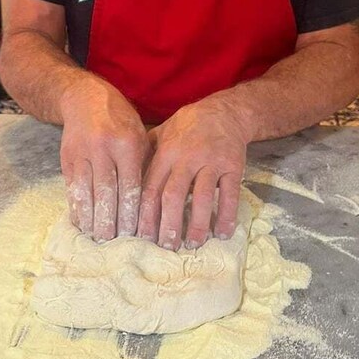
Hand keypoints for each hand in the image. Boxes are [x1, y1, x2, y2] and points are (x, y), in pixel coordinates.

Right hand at [60, 77, 149, 240]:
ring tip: (95, 237)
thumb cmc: (121, 120)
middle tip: (112, 242)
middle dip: (109, 219)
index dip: (130, 211)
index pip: (130, 184)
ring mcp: (82, 152)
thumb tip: (149, 202)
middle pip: (106, 191)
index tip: (133, 233)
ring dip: (90, 217)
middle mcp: (103, 148)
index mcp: (127, 142)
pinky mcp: (66, 157)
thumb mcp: (140, 135)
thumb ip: (143, 164)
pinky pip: (71, 186)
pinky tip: (81, 222)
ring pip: (85, 191)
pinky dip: (75, 206)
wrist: (85, 98)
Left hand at [137, 100, 248, 250]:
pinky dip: (226, 215)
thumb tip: (125, 181)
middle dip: (168, 224)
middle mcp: (187, 157)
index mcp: (166, 152)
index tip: (142, 237)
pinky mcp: (233, 166)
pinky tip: (222, 233)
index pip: (151, 187)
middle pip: (173, 195)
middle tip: (166, 247)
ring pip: (202, 197)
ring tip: (193, 244)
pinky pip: (230, 194)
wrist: (225, 111)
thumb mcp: (162, 132)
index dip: (145, 215)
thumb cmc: (189, 126)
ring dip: (197, 224)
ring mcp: (211, 162)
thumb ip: (145, 155)